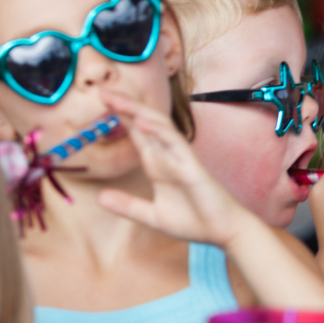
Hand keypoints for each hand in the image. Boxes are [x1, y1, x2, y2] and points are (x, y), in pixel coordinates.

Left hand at [97, 91, 247, 247]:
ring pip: (158, 125)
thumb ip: (128, 205)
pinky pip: (174, 142)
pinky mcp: (192, 166)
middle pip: (144, 122)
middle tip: (102, 91)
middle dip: (124, 106)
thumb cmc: (194, 220)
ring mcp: (180, 157)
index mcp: (159, 163)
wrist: (223, 232)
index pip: (137, 133)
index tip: (102, 100)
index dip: (120, 116)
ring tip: (116, 98)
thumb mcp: (153, 216)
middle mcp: (168, 155)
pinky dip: (158, 130)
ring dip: (137, 110)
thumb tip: (100, 198)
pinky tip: (141, 121)